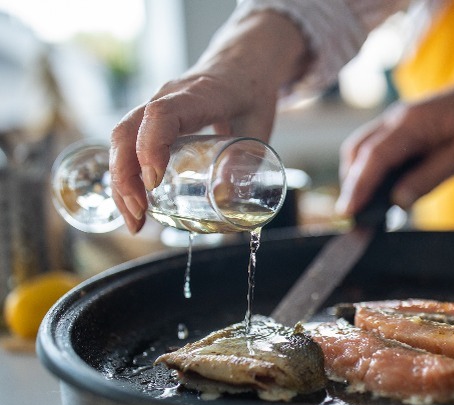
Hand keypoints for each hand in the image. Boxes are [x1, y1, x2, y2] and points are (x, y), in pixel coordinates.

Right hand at [109, 11, 307, 232]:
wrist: (243, 62)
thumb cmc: (252, 92)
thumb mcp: (260, 125)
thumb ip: (247, 158)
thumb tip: (226, 197)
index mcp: (198, 94)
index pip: (162, 114)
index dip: (151, 147)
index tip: (153, 181)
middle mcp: (167, 97)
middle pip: (128, 131)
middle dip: (125, 176)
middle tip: (139, 214)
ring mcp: (155, 105)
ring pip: (122, 139)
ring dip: (121, 181)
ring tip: (134, 220)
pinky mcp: (152, 118)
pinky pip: (128, 143)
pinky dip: (127, 175)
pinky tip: (134, 204)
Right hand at [335, 56, 453, 216]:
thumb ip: (430, 178)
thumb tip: (398, 201)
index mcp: (412, 124)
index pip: (375, 156)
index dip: (359, 186)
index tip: (348, 213)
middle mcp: (395, 120)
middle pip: (358, 152)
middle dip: (352, 186)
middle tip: (353, 220)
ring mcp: (394, 122)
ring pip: (360, 150)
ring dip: (357, 179)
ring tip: (363, 210)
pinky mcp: (398, 130)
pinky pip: (373, 149)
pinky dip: (368, 171)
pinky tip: (377, 192)